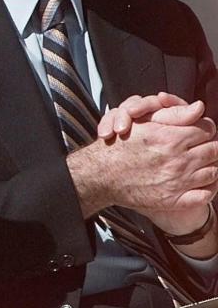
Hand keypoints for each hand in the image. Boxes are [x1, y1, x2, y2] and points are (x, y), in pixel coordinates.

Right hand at [73, 97, 217, 216]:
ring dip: (211, 165)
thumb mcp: (143, 123)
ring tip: (201, 162)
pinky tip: (202, 182)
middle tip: (202, 145)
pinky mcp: (174, 200)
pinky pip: (205, 196)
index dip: (205, 128)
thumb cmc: (120, 146)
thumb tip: (199, 107)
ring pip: (214, 172)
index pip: (207, 129)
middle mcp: (178, 161)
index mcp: (172, 139)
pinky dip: (209, 189)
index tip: (200, 131)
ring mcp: (178, 182)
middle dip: (211, 145)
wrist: (102, 174)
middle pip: (214, 150)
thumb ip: (175, 114)